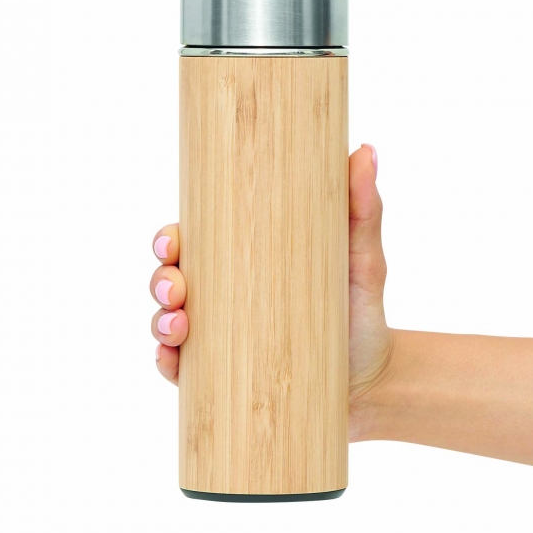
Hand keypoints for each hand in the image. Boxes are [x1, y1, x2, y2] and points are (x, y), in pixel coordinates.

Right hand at [150, 143, 392, 440]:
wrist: (373, 382)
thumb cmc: (361, 313)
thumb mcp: (362, 260)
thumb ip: (362, 209)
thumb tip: (364, 150)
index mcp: (244, 260)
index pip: (193, 241)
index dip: (169, 239)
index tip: (172, 242)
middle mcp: (224, 297)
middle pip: (170, 280)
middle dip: (159, 279)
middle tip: (177, 288)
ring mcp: (220, 338)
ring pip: (167, 323)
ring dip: (159, 321)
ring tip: (179, 326)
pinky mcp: (225, 378)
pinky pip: (182, 370)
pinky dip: (168, 363)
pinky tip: (172, 360)